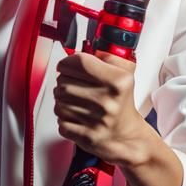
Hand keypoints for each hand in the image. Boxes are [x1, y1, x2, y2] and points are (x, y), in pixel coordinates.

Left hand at [53, 50, 149, 166]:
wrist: (127, 135)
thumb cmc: (122, 104)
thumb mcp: (125, 75)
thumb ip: (109, 56)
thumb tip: (88, 48)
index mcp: (119, 82)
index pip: (80, 62)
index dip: (68, 61)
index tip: (66, 64)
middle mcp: (107, 101)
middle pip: (64, 81)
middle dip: (64, 80)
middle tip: (71, 83)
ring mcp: (96, 121)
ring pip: (59, 101)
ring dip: (62, 99)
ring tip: (74, 100)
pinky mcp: (86, 136)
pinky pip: (60, 120)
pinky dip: (64, 117)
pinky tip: (75, 115)